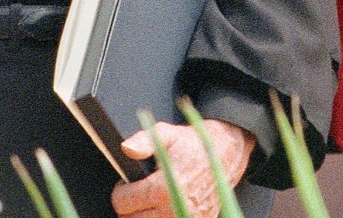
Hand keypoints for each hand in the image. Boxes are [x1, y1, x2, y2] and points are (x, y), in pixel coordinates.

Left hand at [111, 120, 254, 217]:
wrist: (223, 156)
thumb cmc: (192, 145)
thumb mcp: (166, 134)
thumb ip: (143, 141)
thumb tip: (127, 148)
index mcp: (162, 189)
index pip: (122, 203)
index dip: (120, 191)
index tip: (126, 184)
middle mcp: (172, 210)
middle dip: (130, 206)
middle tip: (138, 192)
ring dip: (144, 215)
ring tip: (150, 200)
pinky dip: (161, 217)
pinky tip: (163, 206)